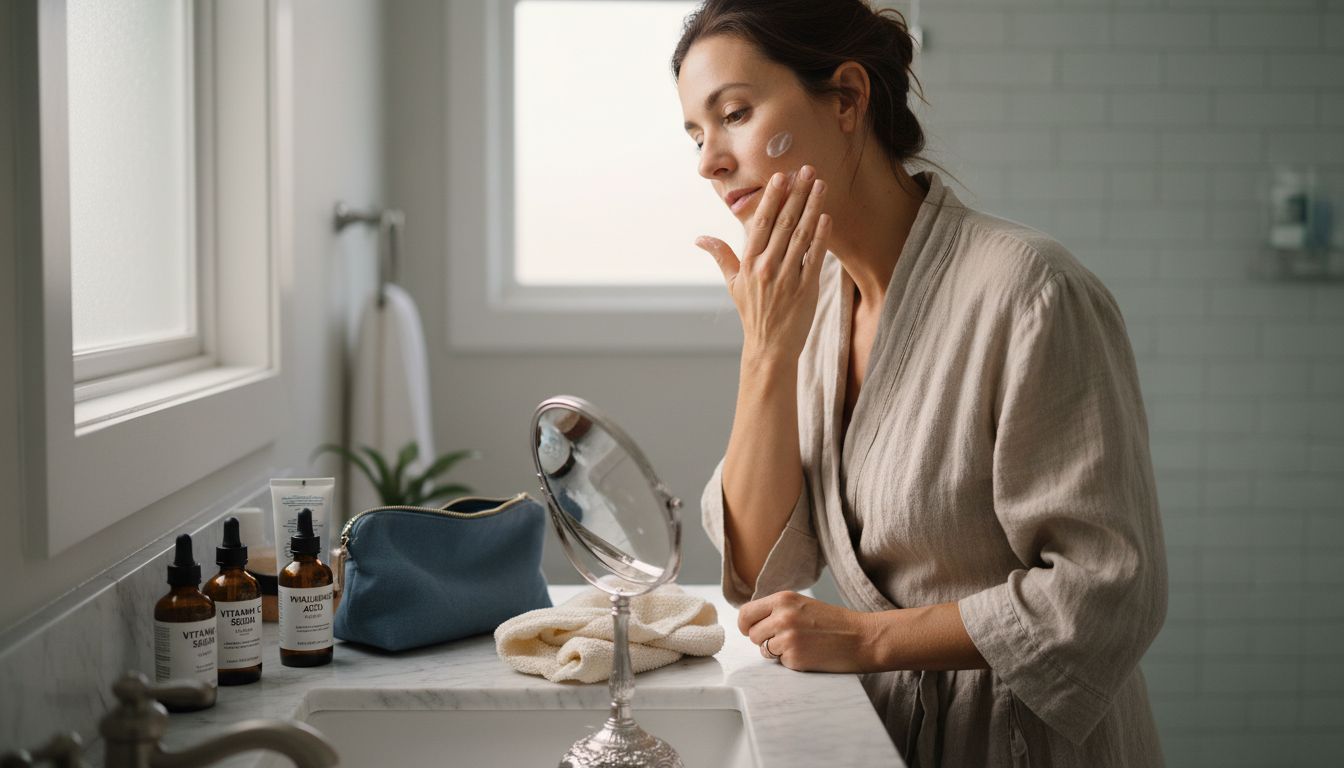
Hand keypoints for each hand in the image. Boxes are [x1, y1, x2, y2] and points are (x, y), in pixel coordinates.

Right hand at [695, 166, 832, 364]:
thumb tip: (699, 238)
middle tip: (806, 170)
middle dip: (796, 193)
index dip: (772, 197)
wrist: (770, 347)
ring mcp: (787, 277)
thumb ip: (721, 255)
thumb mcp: (733, 284)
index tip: (781, 176)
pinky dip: (821, 236)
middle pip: (784, 222)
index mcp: (748, 262)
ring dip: (812, 207)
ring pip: (801, 235)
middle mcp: (766, 266)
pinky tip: (826, 217)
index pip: (761, 222)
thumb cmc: (752, 313)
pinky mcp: (806, 288)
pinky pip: (814, 257)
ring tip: (820, 184)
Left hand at [738, 591, 878, 672]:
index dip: (745, 624)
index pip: (746, 612)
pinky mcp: (794, 657)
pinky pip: (780, 662)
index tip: (749, 630)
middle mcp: (782, 616)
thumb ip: (778, 609)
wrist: (863, 638)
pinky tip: (810, 654)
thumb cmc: (836, 623)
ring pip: (764, 649)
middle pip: (752, 634)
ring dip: (777, 651)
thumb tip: (751, 621)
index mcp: (783, 599)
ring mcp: (787, 638)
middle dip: (763, 640)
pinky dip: (792, 661)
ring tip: (801, 645)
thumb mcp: (803, 605)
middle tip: (784, 640)